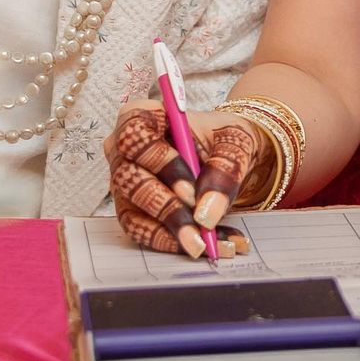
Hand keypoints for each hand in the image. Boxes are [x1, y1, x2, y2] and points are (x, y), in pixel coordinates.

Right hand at [106, 100, 270, 256]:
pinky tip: (209, 244)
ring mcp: (124, 181)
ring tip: (210, 242)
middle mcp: (124, 149)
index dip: (160, 163)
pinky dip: (175, 243)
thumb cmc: (224, 136)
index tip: (190, 188)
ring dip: (173, 233)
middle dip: (168, 208)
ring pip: (134, 213)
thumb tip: (206, 213)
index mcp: (143, 116)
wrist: (228, 154)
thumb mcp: (235, 141)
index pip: (134, 136)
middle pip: (130, 180)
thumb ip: (225, 169)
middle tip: (201, 226)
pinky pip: (143, 232)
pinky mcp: (131, 209)